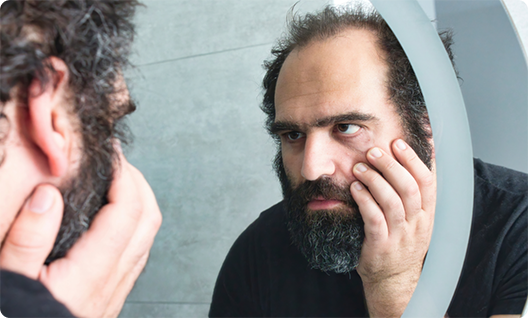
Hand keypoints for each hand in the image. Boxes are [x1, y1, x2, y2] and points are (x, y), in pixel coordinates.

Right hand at [0, 151, 161, 317]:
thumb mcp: (9, 281)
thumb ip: (27, 239)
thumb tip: (48, 195)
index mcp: (91, 273)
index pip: (127, 212)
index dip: (125, 176)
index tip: (113, 154)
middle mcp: (114, 280)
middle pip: (149, 220)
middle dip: (139, 184)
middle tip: (117, 162)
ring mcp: (116, 289)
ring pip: (147, 237)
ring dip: (140, 204)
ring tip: (117, 183)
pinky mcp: (111, 296)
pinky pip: (137, 253)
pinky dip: (133, 226)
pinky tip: (111, 219)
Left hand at [350, 139, 435, 317]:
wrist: (393, 278)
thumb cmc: (401, 239)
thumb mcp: (415, 216)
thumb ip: (414, 191)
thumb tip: (418, 155)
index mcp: (427, 213)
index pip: (427, 181)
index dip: (413, 159)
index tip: (397, 142)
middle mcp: (418, 223)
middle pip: (408, 188)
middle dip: (391, 166)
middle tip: (373, 151)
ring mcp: (400, 236)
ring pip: (391, 202)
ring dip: (374, 180)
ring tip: (359, 168)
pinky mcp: (381, 246)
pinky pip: (374, 219)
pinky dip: (364, 201)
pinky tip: (354, 188)